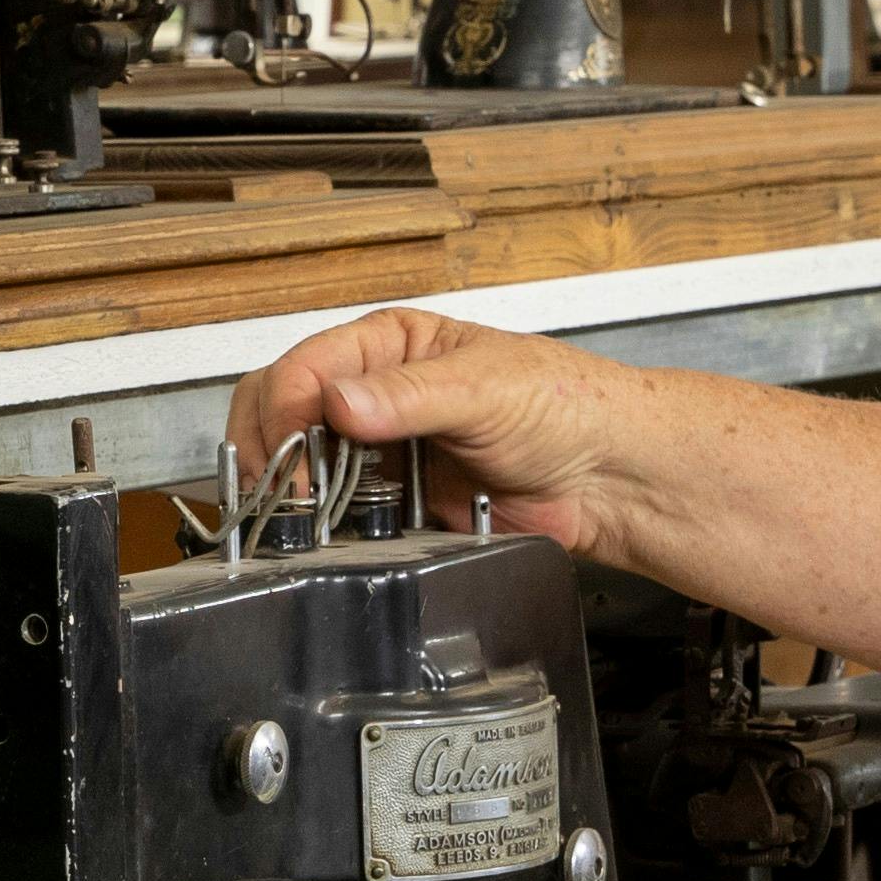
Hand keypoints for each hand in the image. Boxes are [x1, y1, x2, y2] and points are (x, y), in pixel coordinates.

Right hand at [227, 308, 652, 553]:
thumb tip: (339, 402)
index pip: (303, 368)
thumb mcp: (483, 387)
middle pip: (282, 412)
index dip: (287, 411)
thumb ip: (408, 395)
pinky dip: (324, 527)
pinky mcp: (396, 503)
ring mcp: (382, 451)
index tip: (297, 456)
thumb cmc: (564, 406)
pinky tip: (334, 535)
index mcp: (389, 345)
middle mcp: (376, 393)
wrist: (608, 477)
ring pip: (301, 467)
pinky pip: (338, 516)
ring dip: (292, 492)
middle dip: (272, 451)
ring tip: (304, 518)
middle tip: (285, 492)